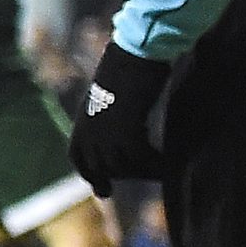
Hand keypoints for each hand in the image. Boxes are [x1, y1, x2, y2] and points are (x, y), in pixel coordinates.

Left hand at [70, 41, 176, 192]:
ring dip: (145, 171)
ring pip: (124, 167)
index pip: (78, 156)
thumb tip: (121, 132)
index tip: (104, 193)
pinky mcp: (126, 131)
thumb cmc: (127, 68)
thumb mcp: (110, 96)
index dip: (91, 175)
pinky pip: (142, 159)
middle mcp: (89, 129)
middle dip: (124, 175)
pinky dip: (155, 164)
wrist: (134, 53)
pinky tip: (167, 163)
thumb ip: (109, 117)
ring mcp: (105, 132)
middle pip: (103, 167)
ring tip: (162, 169)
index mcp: (83, 119)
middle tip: (150, 175)